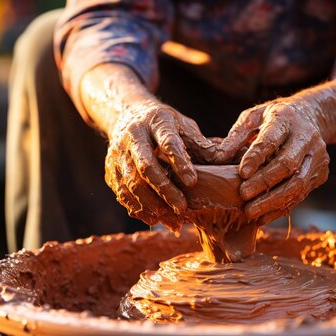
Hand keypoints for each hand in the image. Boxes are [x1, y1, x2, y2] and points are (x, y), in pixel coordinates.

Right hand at [105, 101, 215, 230]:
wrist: (126, 115)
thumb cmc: (166, 125)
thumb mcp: (185, 126)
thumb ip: (202, 145)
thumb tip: (225, 161)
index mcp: (156, 121)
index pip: (167, 142)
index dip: (180, 162)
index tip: (193, 182)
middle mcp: (133, 136)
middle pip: (146, 166)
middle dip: (165, 190)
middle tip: (183, 208)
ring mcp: (118, 153)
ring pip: (132, 184)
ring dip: (152, 205)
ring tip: (173, 221)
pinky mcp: (110, 170)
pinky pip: (123, 194)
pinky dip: (139, 209)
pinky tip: (156, 220)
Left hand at [214, 98, 329, 223]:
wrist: (311, 118)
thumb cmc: (274, 119)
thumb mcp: (253, 117)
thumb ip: (236, 136)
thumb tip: (218, 158)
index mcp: (286, 120)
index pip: (272, 140)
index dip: (256, 157)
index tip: (242, 173)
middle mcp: (307, 138)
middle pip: (288, 165)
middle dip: (264, 183)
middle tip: (243, 195)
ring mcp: (317, 158)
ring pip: (297, 184)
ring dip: (272, 201)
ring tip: (250, 212)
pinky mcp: (320, 174)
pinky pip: (301, 195)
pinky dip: (281, 208)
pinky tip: (262, 216)